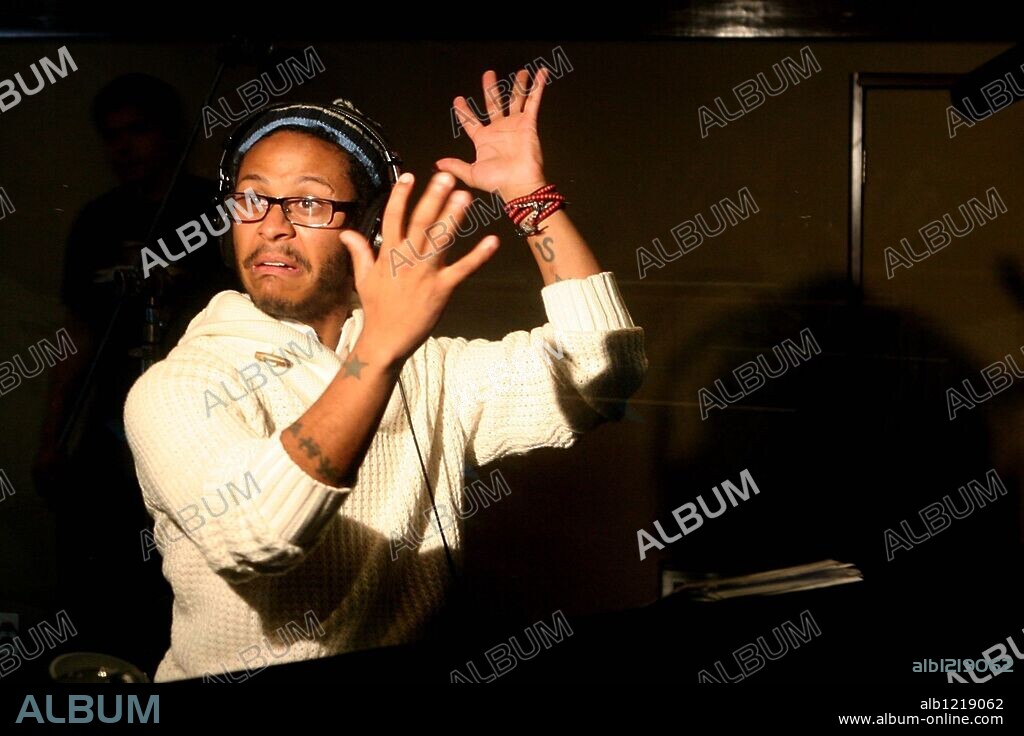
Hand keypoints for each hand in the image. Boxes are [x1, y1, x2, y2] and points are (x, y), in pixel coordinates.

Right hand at [338, 171, 499, 363]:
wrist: (386, 339)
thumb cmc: (377, 309)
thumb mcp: (363, 278)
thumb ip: (360, 252)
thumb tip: (346, 232)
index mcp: (388, 254)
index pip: (393, 218)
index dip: (401, 196)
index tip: (409, 176)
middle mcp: (407, 259)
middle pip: (421, 222)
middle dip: (433, 198)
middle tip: (445, 176)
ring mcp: (425, 273)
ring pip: (441, 240)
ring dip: (454, 217)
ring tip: (465, 196)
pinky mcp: (442, 289)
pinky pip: (463, 269)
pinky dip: (479, 256)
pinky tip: (493, 241)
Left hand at [437, 67, 549, 198]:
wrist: (518, 183)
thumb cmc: (498, 182)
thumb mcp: (471, 173)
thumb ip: (455, 165)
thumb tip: (439, 163)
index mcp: (484, 140)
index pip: (470, 121)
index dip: (464, 111)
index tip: (458, 100)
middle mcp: (499, 130)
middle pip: (493, 103)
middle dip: (490, 88)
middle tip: (488, 75)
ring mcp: (514, 125)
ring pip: (515, 100)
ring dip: (518, 85)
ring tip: (521, 73)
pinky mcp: (528, 124)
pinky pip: (533, 102)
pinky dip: (537, 88)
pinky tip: (540, 75)